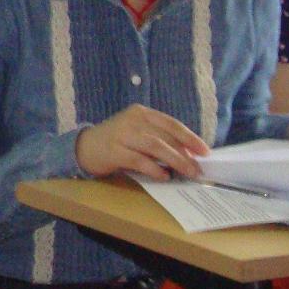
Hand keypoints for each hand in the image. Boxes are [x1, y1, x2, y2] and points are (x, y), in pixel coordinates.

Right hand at [75, 105, 207, 181]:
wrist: (84, 147)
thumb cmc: (117, 141)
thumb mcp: (138, 133)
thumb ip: (159, 139)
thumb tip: (188, 155)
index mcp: (141, 113)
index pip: (171, 124)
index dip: (190, 137)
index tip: (204, 151)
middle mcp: (132, 120)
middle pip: (165, 136)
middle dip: (185, 153)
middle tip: (198, 168)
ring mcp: (121, 134)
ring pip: (155, 146)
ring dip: (174, 161)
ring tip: (187, 173)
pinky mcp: (113, 150)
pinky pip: (138, 160)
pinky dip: (153, 168)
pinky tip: (164, 176)